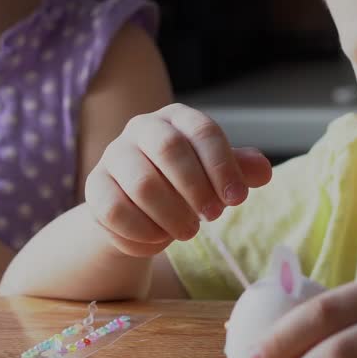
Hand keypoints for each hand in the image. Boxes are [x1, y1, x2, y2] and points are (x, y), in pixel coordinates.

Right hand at [85, 103, 271, 257]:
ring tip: (187, 231)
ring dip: (171, 214)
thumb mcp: (215, 175)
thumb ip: (239, 170)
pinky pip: (115, 211)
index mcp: (176, 118)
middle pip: (169, 149)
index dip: (222, 166)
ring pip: (142, 183)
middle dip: (196, 188)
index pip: (202, 131)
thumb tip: (262, 171)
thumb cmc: (183, 184)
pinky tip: (158, 239)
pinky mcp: (94, 187)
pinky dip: (142, 231)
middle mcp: (141, 128)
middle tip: (212, 216)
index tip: (237, 199)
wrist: (139, 208)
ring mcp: (113, 155)